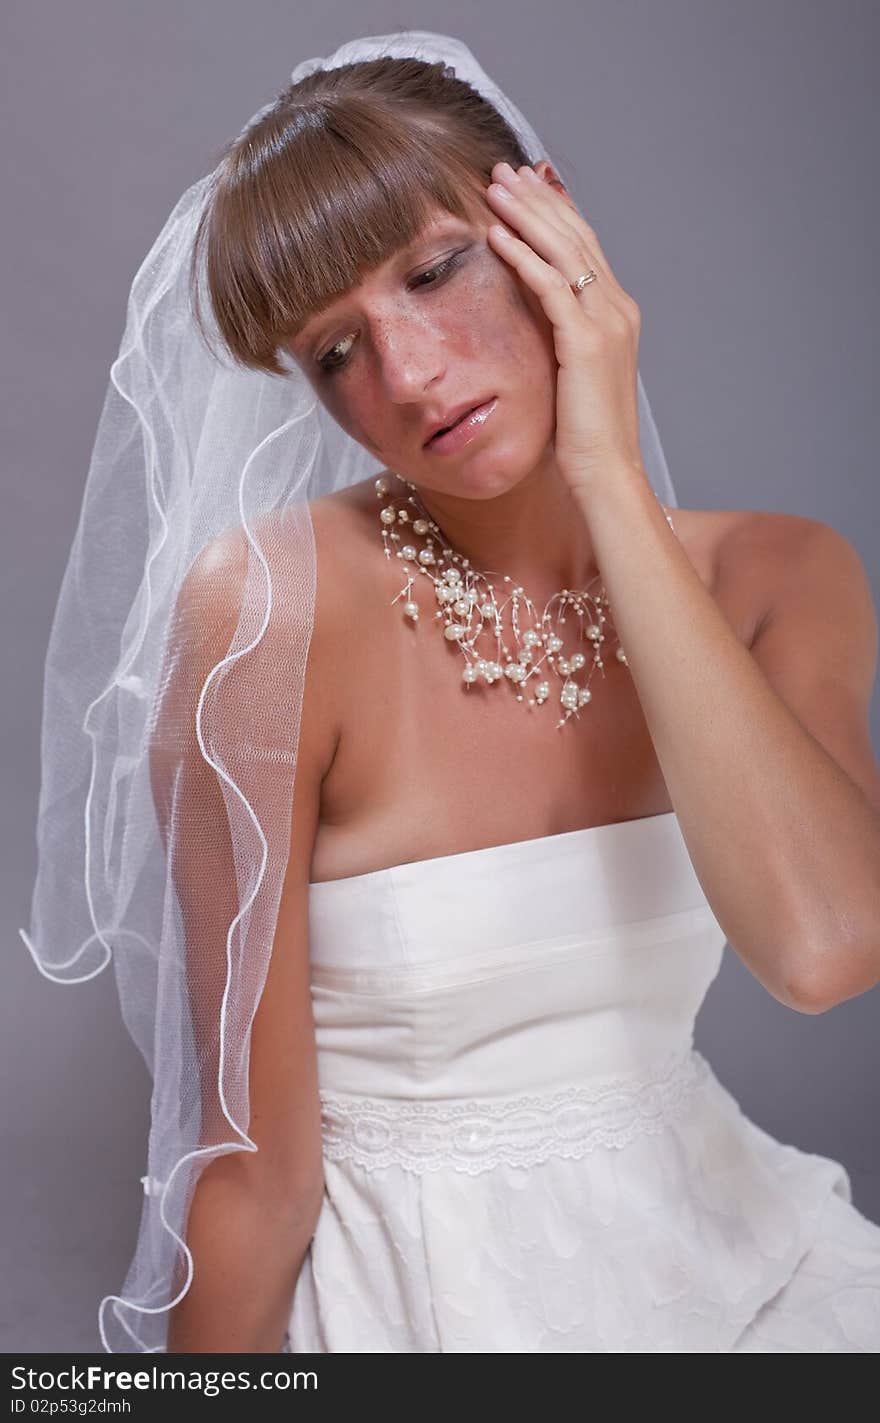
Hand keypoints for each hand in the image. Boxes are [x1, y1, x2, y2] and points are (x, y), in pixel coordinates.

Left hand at [485, 161, 644, 492]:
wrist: (608, 474)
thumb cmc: (586, 438)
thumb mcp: (574, 378)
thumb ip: (562, 342)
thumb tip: (536, 326)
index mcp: (618, 315)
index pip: (585, 247)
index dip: (554, 213)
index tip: (523, 188)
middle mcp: (618, 310)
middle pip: (576, 236)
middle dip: (538, 200)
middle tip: (505, 171)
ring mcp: (606, 323)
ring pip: (563, 251)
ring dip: (526, 215)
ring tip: (495, 188)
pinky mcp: (585, 343)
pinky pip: (549, 286)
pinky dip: (522, 256)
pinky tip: (496, 235)